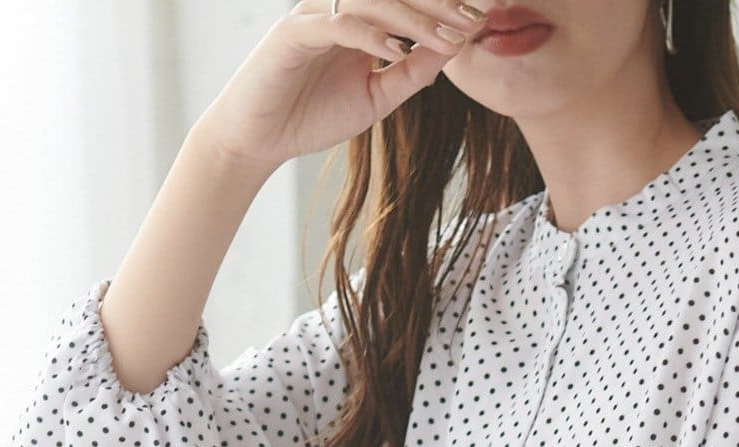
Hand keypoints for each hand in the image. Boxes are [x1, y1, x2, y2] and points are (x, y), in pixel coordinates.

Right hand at [194, 1, 488, 176]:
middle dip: (437, 3)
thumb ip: (410, 73)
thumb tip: (450, 51)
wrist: (259, 140)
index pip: (404, 2)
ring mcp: (315, 15)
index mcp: (358, 17)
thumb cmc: (311, 115)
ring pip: (371, 1)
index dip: (441, 6)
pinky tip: (396, 48)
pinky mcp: (293, 33)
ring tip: (446, 35)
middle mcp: (337, 7)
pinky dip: (370, 33)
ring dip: (412, 17)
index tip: (479, 19)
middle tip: (473, 17)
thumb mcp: (376, 97)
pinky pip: (338, 24)